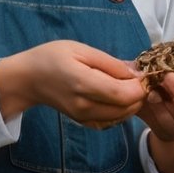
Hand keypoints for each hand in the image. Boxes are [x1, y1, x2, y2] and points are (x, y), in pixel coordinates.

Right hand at [0, 40, 146, 126]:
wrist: (30, 79)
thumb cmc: (53, 57)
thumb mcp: (82, 50)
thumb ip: (111, 63)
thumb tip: (137, 72)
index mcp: (83, 83)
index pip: (123, 94)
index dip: (140, 85)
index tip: (144, 72)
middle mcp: (85, 106)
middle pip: (127, 108)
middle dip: (140, 94)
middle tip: (139, 76)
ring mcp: (84, 117)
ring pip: (122, 116)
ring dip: (133, 102)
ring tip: (129, 84)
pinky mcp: (85, 123)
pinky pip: (112, 122)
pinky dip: (122, 111)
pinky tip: (118, 96)